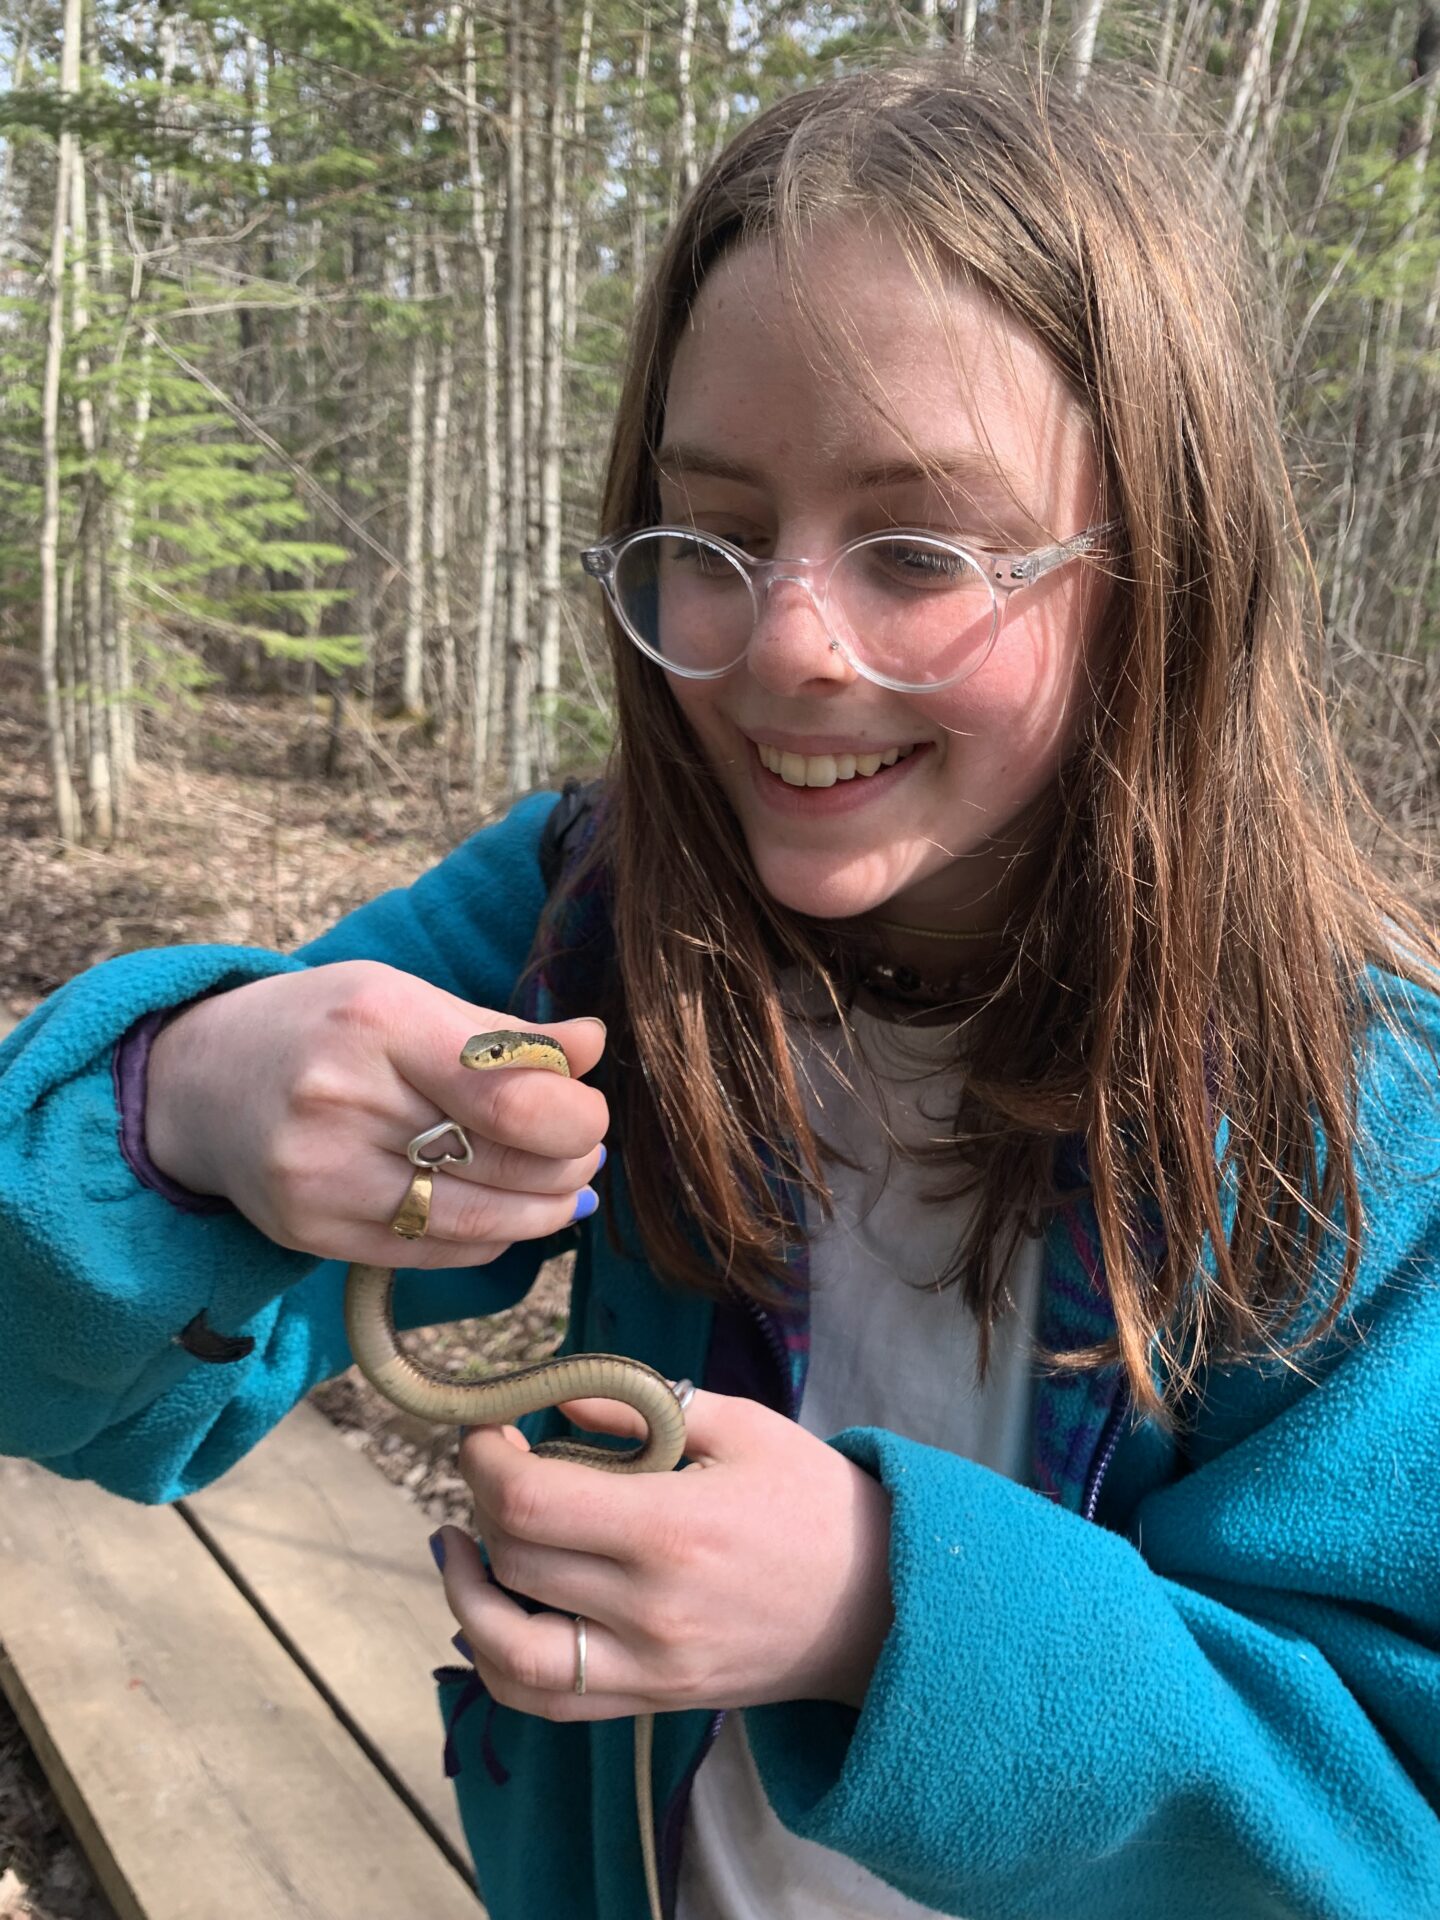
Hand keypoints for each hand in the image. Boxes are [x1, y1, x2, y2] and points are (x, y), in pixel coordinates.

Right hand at [144, 961, 607, 1267]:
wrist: (200, 1083)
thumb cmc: (323, 1028)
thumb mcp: (404, 998)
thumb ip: (501, 1032)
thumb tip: (595, 1044)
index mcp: (378, 1022)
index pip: (510, 1094)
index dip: (575, 1116)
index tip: (590, 1111)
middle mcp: (342, 1100)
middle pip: (500, 1159)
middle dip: (568, 1162)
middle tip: (586, 1153)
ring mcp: (320, 1174)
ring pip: (474, 1219)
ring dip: (541, 1212)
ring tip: (566, 1191)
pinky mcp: (310, 1231)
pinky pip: (431, 1252)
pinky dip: (487, 1238)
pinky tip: (507, 1216)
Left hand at [434, 1389, 893, 1719]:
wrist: (880, 1607)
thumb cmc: (812, 1501)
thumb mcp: (741, 1426)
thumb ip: (641, 1405)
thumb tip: (553, 1399)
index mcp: (673, 1529)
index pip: (529, 1504)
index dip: (485, 1459)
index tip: (488, 1425)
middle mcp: (650, 1610)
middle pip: (512, 1563)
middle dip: (481, 1502)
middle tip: (495, 1463)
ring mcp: (647, 1668)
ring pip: (507, 1652)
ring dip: (465, 1594)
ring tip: (458, 1543)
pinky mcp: (650, 1700)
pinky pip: (545, 1699)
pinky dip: (497, 1660)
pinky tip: (492, 1608)